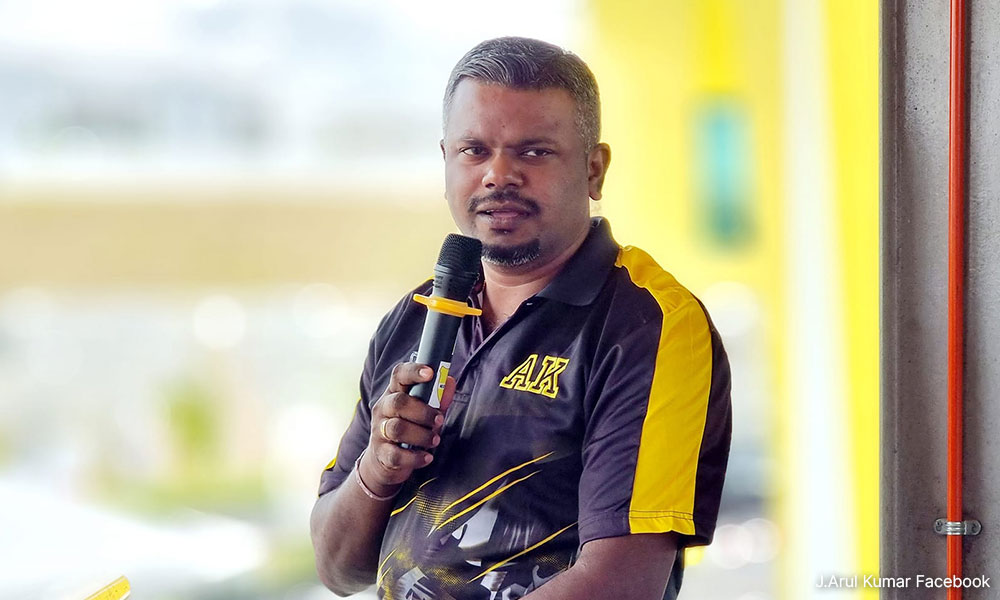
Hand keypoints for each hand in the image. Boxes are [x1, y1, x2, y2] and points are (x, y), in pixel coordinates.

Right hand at [359, 363, 448, 495]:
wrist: (384, 460)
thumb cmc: (408, 429)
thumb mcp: (423, 412)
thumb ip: (438, 398)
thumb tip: (450, 381)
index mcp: (394, 393)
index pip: (399, 375)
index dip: (414, 371)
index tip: (430, 373)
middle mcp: (383, 409)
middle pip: (398, 402)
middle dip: (423, 411)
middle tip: (439, 420)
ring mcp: (379, 431)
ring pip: (397, 428)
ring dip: (421, 434)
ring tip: (435, 439)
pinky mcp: (381, 453)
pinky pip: (396, 455)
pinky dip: (415, 457)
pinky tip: (426, 457)